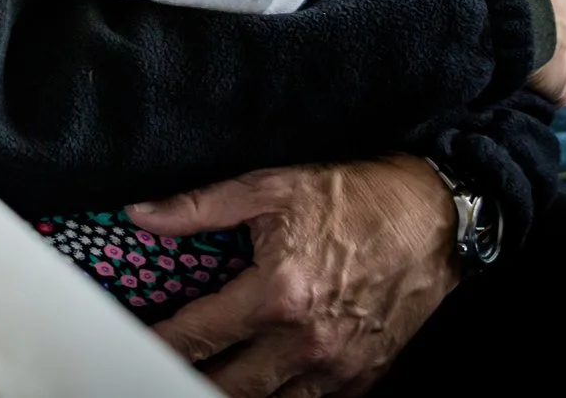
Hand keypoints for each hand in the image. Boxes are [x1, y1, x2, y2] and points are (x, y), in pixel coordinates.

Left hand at [131, 157, 458, 396]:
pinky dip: (280, 397)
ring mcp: (338, 367)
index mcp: (278, 294)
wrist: (432, 219)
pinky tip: (259, 382)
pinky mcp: (363, 378)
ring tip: (205, 377)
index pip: (198, 334)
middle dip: (189, 377)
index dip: (159, 341)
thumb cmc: (355, 199)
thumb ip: (199, 206)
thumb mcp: (270, 187)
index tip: (133, 342)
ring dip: (233, 392)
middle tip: (160, 367)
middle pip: (229, 386)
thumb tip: (141, 214)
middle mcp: (307, 341)